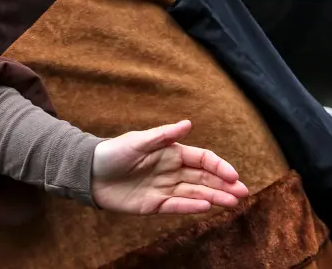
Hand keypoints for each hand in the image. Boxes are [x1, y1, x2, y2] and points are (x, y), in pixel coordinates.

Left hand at [90, 120, 248, 213]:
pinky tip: (207, 207)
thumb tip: (188, 124)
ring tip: (232, 203)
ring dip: (214, 197)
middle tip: (243, 192)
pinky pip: (178, 205)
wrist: (88, 174)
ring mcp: (164, 188)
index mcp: (170, 153)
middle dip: (224, 184)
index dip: (219, 166)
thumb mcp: (137, 141)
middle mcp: (171, 170)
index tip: (233, 175)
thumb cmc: (112, 153)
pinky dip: (192, 206)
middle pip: (203, 178)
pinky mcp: (155, 204)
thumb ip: (163, 135)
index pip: (202, 159)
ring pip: (195, 192)